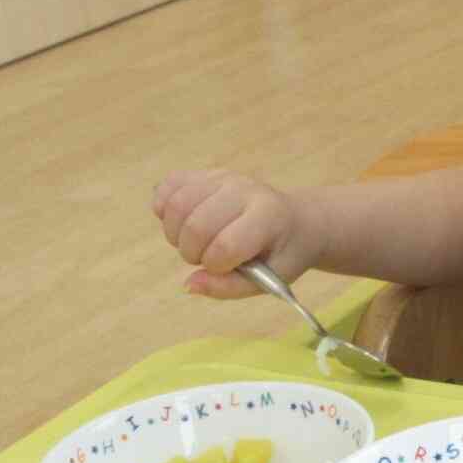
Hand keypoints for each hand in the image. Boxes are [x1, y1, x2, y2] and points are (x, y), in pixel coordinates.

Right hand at [151, 169, 316, 297]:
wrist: (298, 220)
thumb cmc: (284, 253)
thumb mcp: (271, 280)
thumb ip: (230, 288)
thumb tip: (188, 285)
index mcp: (268, 217)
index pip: (225, 245)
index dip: (215, 266)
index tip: (225, 268)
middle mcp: (244, 190)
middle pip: (195, 225)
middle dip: (192, 253)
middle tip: (207, 258)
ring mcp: (224, 178)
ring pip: (176, 204)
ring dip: (176, 233)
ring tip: (196, 241)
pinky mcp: (207, 174)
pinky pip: (170, 185)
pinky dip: (165, 208)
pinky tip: (182, 222)